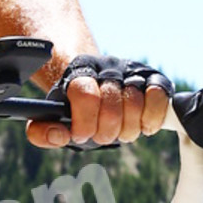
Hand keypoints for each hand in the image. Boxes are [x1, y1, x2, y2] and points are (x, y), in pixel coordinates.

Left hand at [28, 52, 172, 149]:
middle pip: (111, 103)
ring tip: (121, 132)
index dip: (84, 121)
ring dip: (128, 129)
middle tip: (102, 136)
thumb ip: (43, 132)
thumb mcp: (55, 120)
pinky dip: (152, 118)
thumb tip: (58, 135)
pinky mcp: (155, 78)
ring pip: (136, 103)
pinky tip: (143, 126)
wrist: (100, 88)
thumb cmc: (76, 110)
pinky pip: (159, 97)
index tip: (82, 134)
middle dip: (106, 130)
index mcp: (79, 72)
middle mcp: (107, 66)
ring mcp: (132, 70)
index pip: (84, 93)